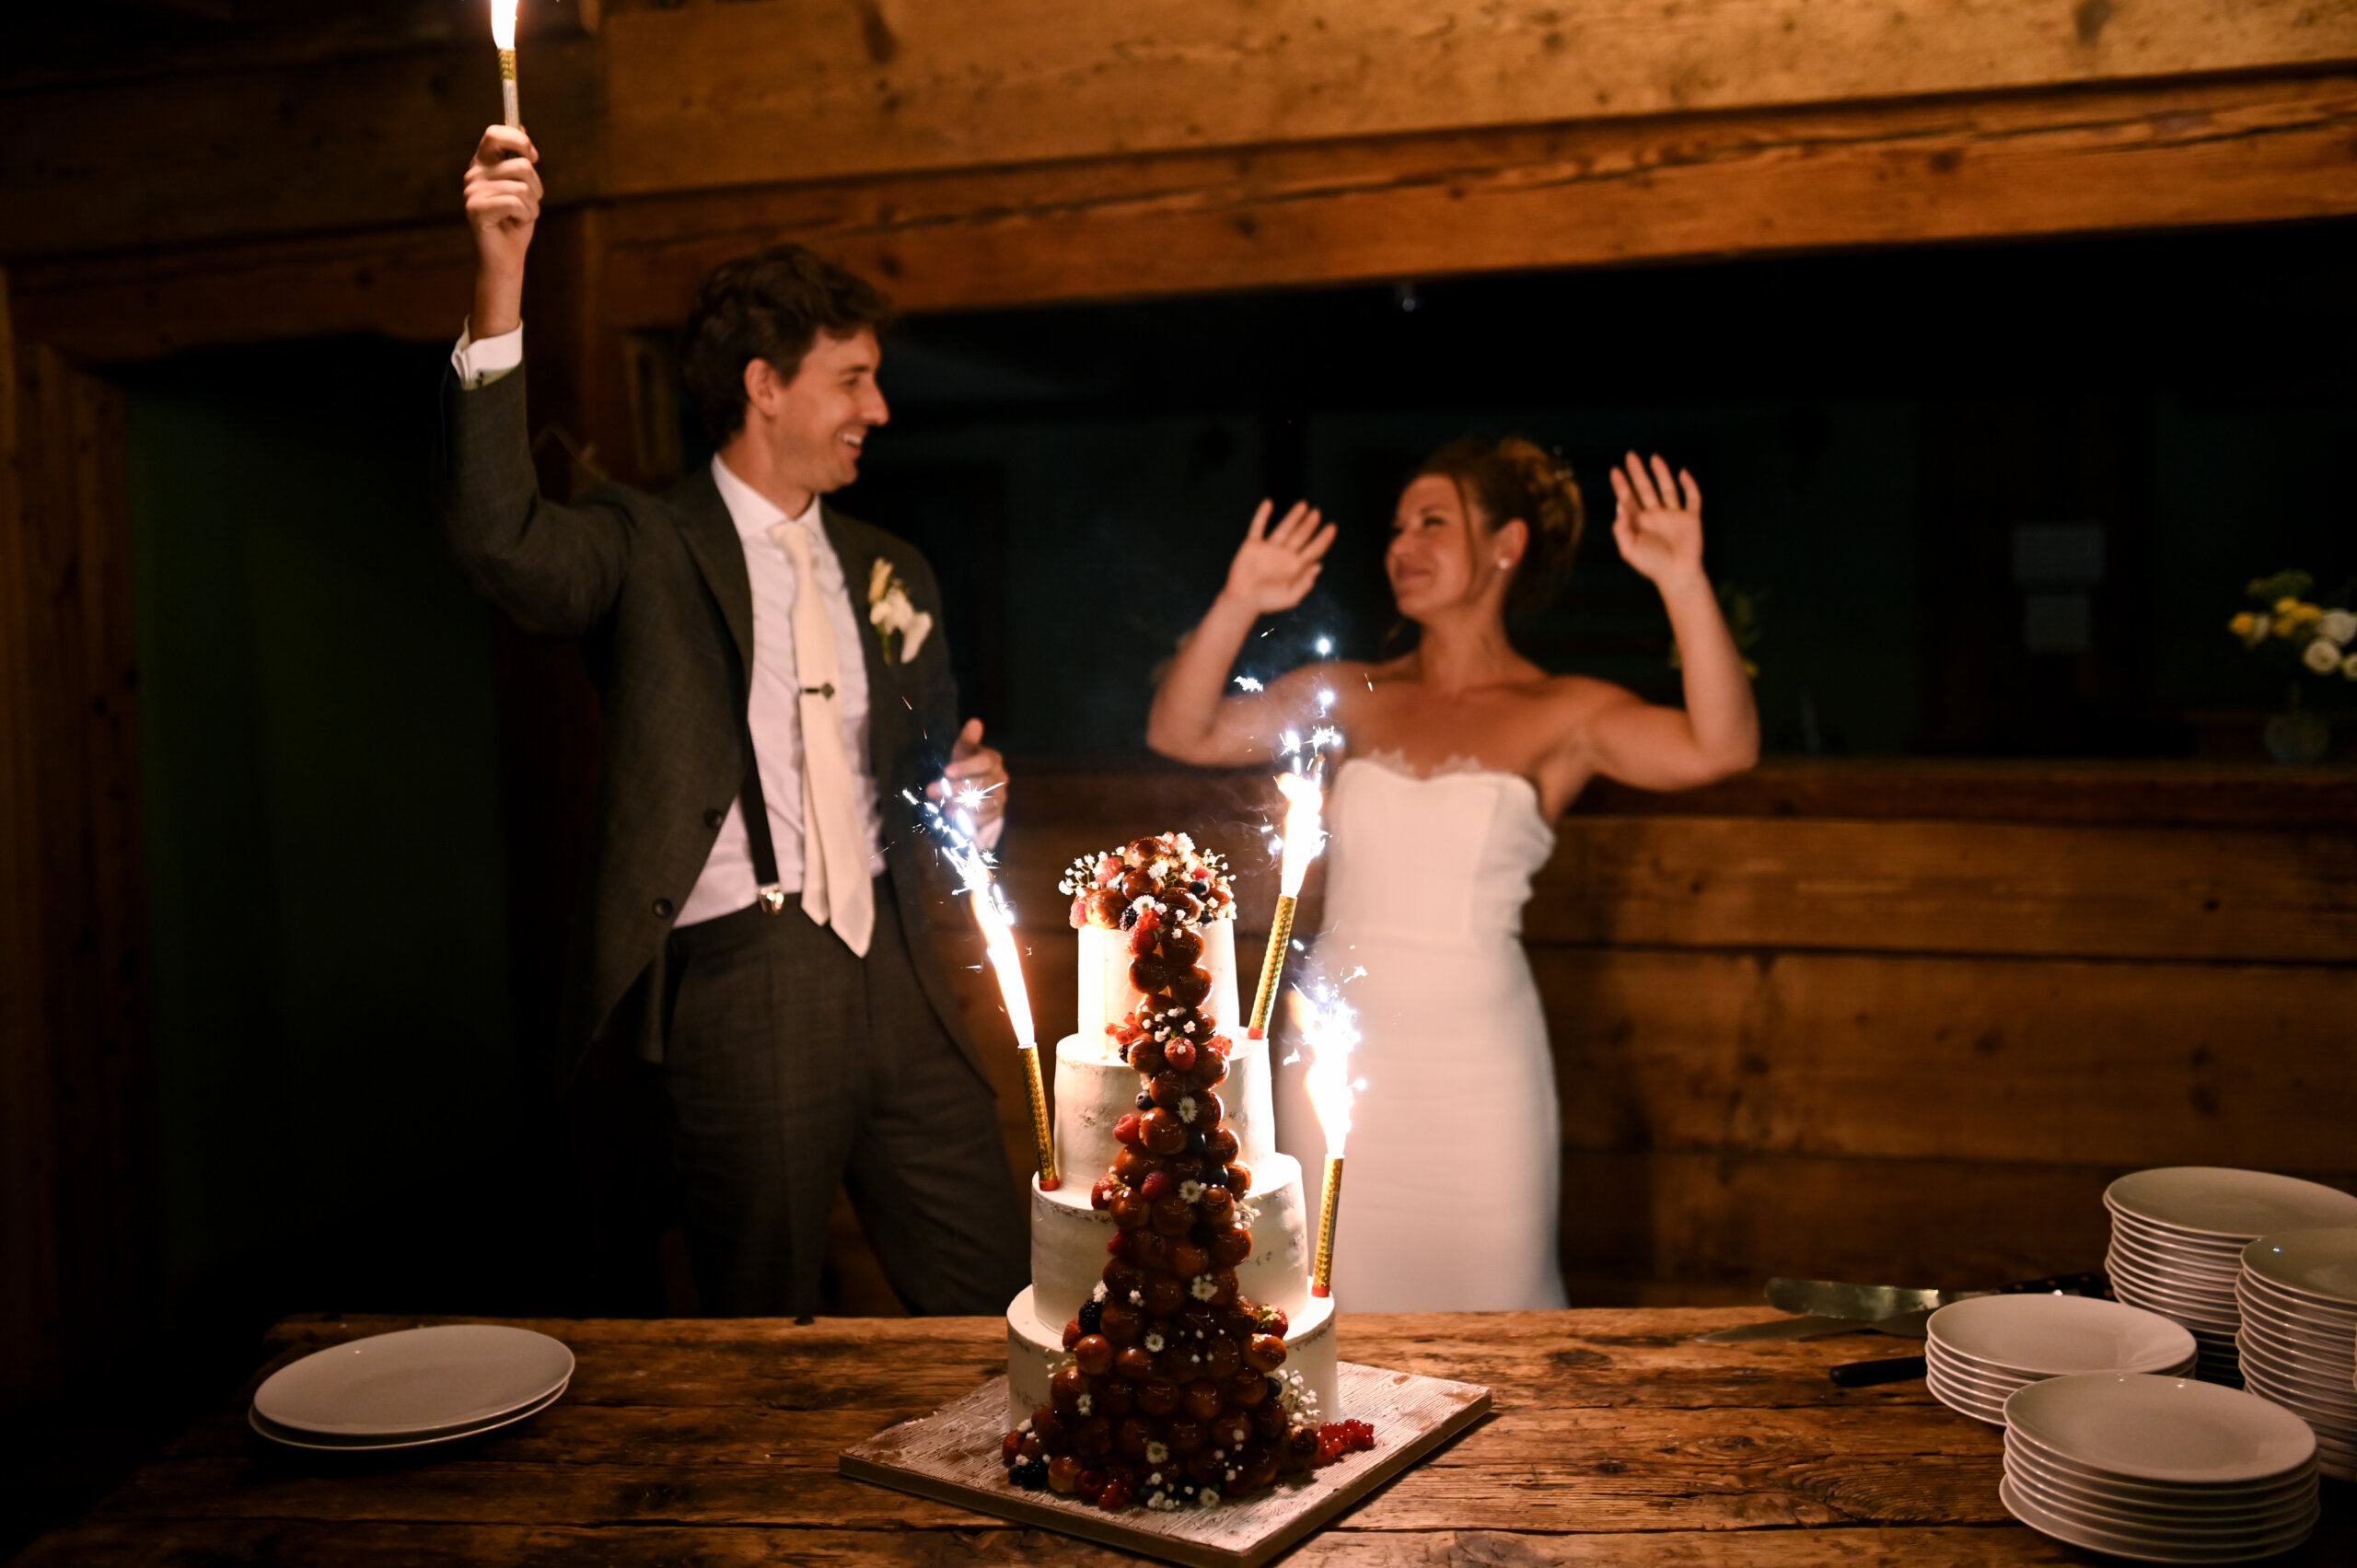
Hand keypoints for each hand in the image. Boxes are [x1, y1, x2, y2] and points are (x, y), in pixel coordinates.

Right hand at [463, 125, 540, 334]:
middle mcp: (474, 174)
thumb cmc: (516, 221)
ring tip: (520, 217)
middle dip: (537, 187)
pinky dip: (525, 216)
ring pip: (523, 187)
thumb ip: (518, 157)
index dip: (519, 141)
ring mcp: (472, 191)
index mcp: (483, 163)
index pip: (495, 133)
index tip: (533, 157)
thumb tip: (520, 124)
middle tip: (528, 204)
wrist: (506, 257)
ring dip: (532, 206)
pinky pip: (515, 203)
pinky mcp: (475, 209)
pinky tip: (514, 224)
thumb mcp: (522, 186)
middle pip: (522, 165)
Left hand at [930, 718, 1007, 830]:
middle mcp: (1001, 778)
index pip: (984, 762)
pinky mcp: (996, 813)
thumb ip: (967, 740)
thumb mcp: (964, 751)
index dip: (966, 767)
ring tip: (942, 805)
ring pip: (983, 803)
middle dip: (955, 788)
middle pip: (982, 785)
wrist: (976, 788)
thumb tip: (975, 722)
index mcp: (993, 760)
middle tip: (932, 790)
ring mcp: (1000, 797)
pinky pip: (984, 818)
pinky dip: (968, 818)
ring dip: (960, 805)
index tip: (946, 771)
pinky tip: (952, 815)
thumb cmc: (965, 765)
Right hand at [1220, 500, 1334, 615]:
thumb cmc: (1267, 601)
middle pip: (1300, 536)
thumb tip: (1319, 566)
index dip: (1323, 539)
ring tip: (1303, 505)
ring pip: (1283, 528)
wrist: (1243, 600)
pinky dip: (1262, 515)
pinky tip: (1268, 503)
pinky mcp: (1252, 545)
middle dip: (1309, 524)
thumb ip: (1305, 583)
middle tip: (1317, 512)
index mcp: (1295, 567)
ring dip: (1293, 516)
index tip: (1332, 527)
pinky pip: (1258, 527)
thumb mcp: (1291, 597)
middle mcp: (1284, 555)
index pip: (1313, 549)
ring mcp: (1269, 548)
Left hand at [1608, 453, 1704, 588]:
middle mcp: (1656, 516)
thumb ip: (1621, 528)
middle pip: (1646, 489)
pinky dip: (1690, 485)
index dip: (1621, 485)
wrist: (1677, 575)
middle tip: (1630, 456)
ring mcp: (1674, 516)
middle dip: (1638, 473)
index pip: (1628, 499)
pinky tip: (1683, 473)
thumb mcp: (1628, 549)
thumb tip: (1620, 504)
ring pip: (1667, 489)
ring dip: (1661, 473)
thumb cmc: (1651, 565)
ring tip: (1653, 457)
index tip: (1615, 470)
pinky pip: (1692, 498)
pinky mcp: (1691, 519)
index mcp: (1639, 523)